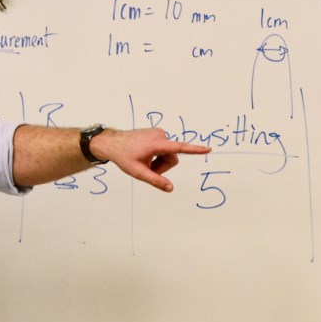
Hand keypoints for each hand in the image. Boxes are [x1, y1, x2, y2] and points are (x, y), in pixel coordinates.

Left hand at [92, 128, 211, 191]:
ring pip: (168, 154)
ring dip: (159, 161)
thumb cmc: (123, 156)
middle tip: (147, 168)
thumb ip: (155, 180)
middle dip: (162, 166)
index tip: (208, 149)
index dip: (195, 150)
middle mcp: (160, 135)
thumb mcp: (138, 172)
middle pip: (172, 158)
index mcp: (156, 144)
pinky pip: (163, 149)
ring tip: (144, 161)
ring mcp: (159, 133)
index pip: (179, 148)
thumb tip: (170, 188)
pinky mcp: (157, 133)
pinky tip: (144, 154)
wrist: (112, 143)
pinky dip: (156, 155)